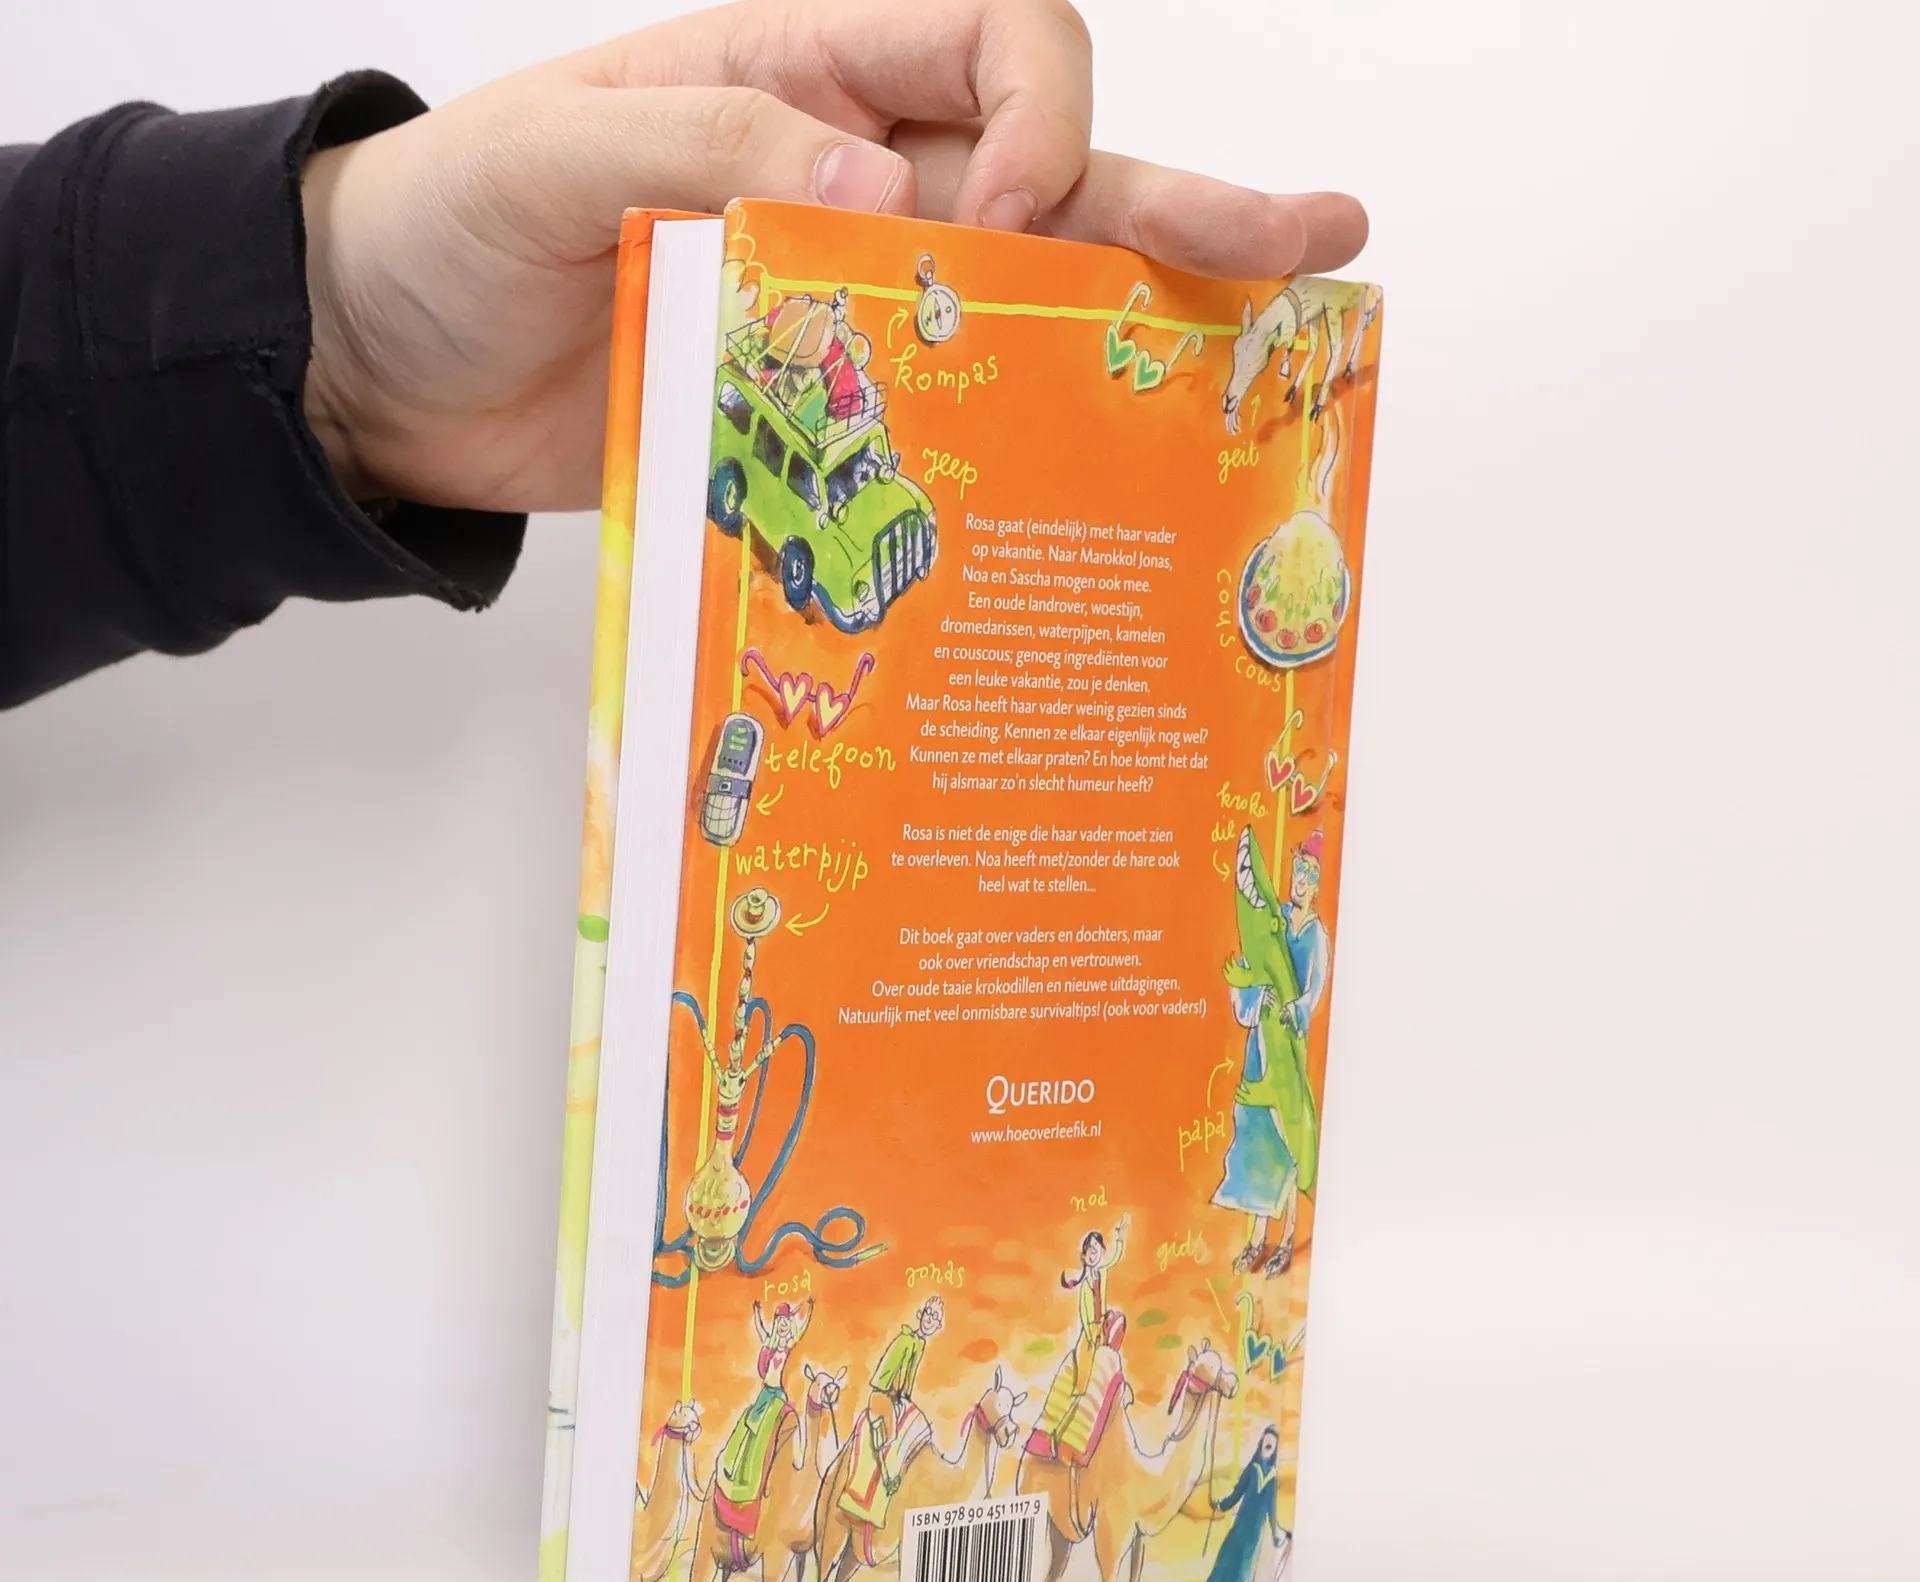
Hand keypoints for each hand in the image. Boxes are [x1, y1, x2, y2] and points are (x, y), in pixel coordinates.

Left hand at [301, 0, 1367, 509]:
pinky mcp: (830, 411)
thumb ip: (707, 136)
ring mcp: (852, 303)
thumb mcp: (555, 152)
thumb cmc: (445, 228)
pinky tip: (1108, 480)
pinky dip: (1028, 441)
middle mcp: (855, 177)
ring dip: (1149, 328)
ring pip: (1033, 302)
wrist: (381, 372)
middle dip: (1186, 203)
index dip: (1036, 120)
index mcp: (806, 71)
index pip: (992, 45)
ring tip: (1268, 358)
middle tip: (1313, 239)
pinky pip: (951, 415)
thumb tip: (887, 190)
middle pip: (1061, 175)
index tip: (1003, 222)